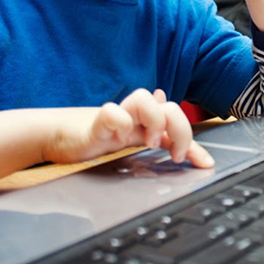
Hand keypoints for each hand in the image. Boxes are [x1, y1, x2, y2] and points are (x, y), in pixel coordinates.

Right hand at [45, 88, 214, 168]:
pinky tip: (118, 138)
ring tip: (148, 143)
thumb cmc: (95, 139)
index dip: (195, 144)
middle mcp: (135, 117)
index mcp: (145, 125)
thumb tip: (174, 127)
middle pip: (170, 106)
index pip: (178, 126)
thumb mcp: (131, 144)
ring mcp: (118, 117)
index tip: (206, 164)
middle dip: (180, 129)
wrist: (58, 135)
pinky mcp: (97, 121)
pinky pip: (112, 111)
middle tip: (174, 155)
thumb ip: (157, 136)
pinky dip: (119, 123)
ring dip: (154, 121)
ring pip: (144, 98)